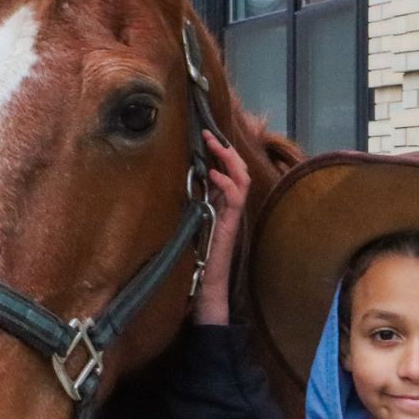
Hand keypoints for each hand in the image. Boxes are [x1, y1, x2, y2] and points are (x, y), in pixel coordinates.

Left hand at [194, 130, 250, 325]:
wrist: (205, 285)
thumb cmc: (195, 255)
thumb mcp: (188, 220)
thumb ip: (189, 202)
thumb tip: (177, 181)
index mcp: (221, 202)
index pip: (228, 170)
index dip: (220, 152)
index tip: (204, 135)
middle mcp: (230, 205)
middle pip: (238, 169)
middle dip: (225, 149)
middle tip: (209, 134)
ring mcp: (232, 214)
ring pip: (242, 179)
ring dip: (229, 159)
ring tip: (215, 145)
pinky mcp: (230, 225)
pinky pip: (235, 198)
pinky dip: (226, 183)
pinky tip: (213, 174)